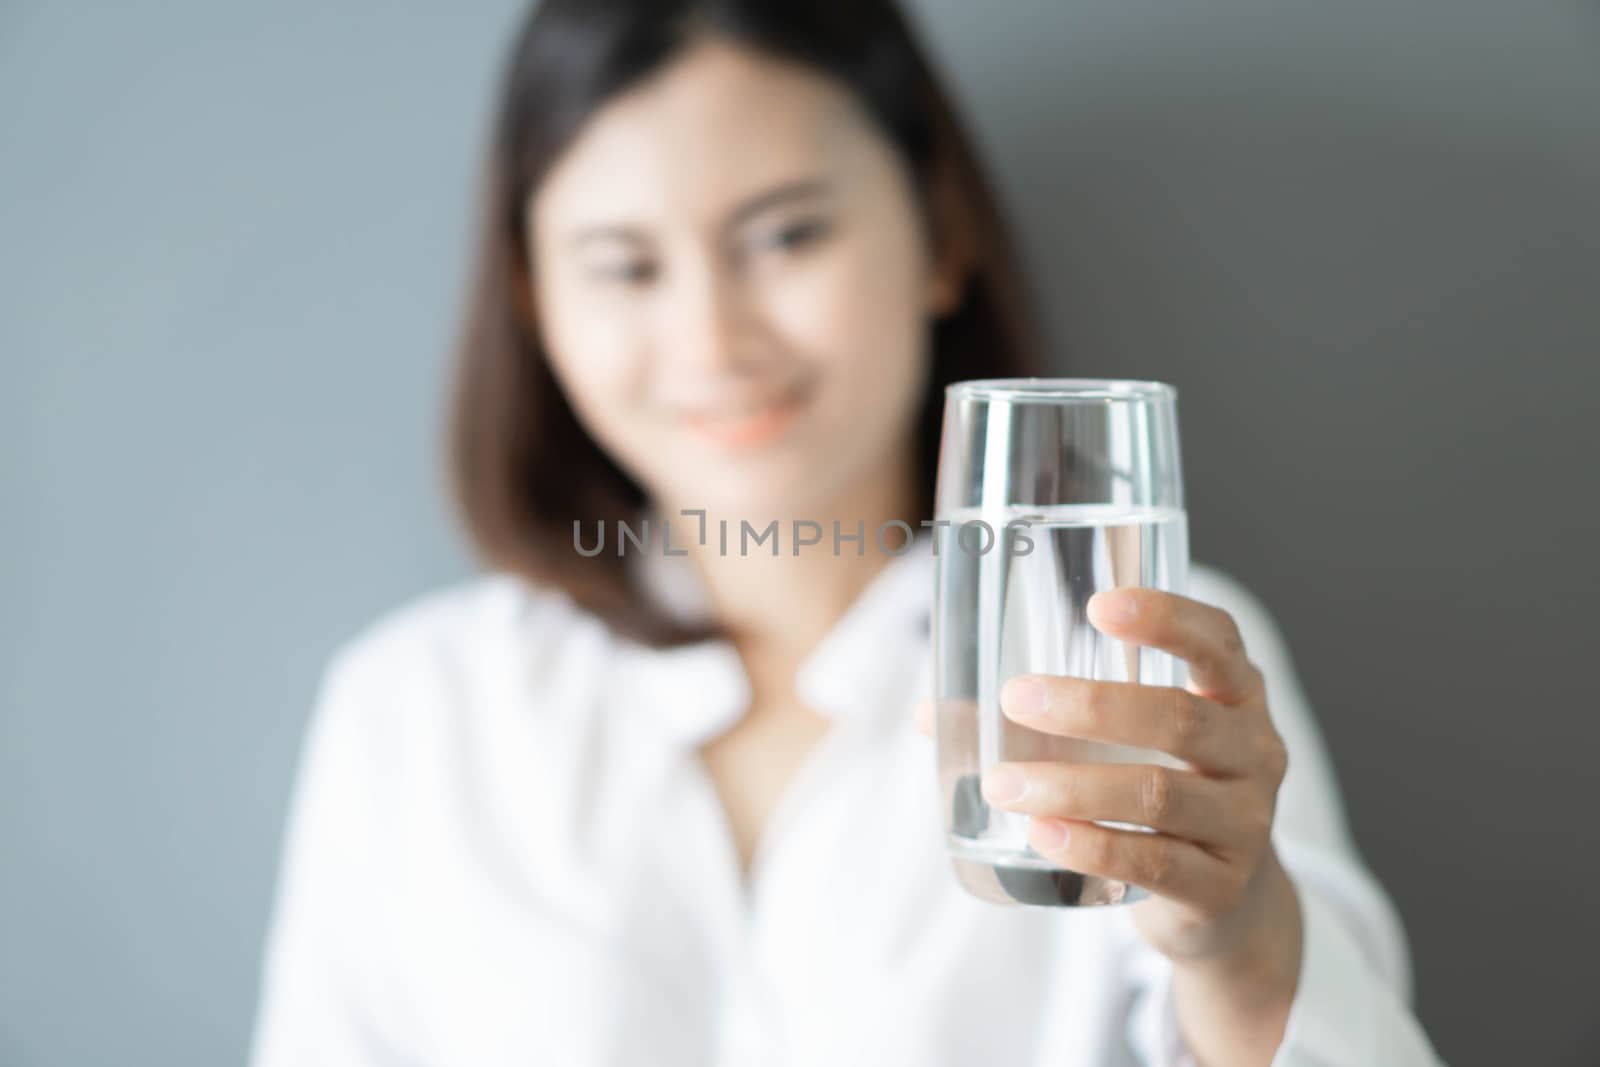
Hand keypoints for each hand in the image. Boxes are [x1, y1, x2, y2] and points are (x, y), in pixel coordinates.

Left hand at [913, 586, 1301, 979]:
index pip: (1216, 641)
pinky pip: (1155, 862)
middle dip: (1092, 706)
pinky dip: (1093, 844)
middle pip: (1180, 717)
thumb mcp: (1128, 744)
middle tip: (1016, 697)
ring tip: (1002, 783)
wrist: (1227, 898)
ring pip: (1158, 794)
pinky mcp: (1220, 886)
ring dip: (1071, 785)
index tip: (1098, 605)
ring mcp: (1245, 822)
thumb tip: (929, 711)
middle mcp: (1254, 751)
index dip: (1166, 617)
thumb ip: (1042, 719)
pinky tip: (1042, 833)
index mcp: (1234, 695)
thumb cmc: (1162, 787)